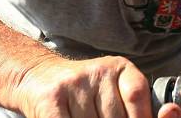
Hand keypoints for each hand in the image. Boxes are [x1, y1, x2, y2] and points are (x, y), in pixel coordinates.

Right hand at [8, 55, 151, 117]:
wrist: (39, 76)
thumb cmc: (84, 92)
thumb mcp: (111, 90)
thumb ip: (130, 107)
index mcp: (119, 68)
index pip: (137, 94)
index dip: (141, 117)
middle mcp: (98, 71)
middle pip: (116, 117)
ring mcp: (74, 84)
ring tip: (86, 117)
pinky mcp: (52, 99)